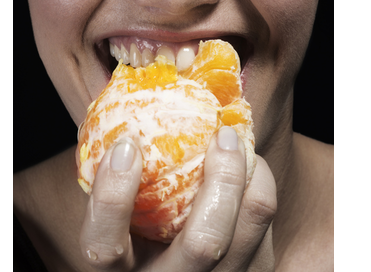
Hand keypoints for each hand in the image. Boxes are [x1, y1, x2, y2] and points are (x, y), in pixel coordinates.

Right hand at [79, 127, 276, 270]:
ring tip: (238, 146)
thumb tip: (119, 124)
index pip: (105, 246)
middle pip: (206, 243)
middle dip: (223, 179)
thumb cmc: (133, 237)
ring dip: (251, 176)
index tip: (125, 146)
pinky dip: (260, 189)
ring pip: (249, 232)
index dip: (112, 196)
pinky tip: (247, 172)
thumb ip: (113, 186)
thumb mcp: (112, 221)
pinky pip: (266, 230)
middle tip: (223, 135)